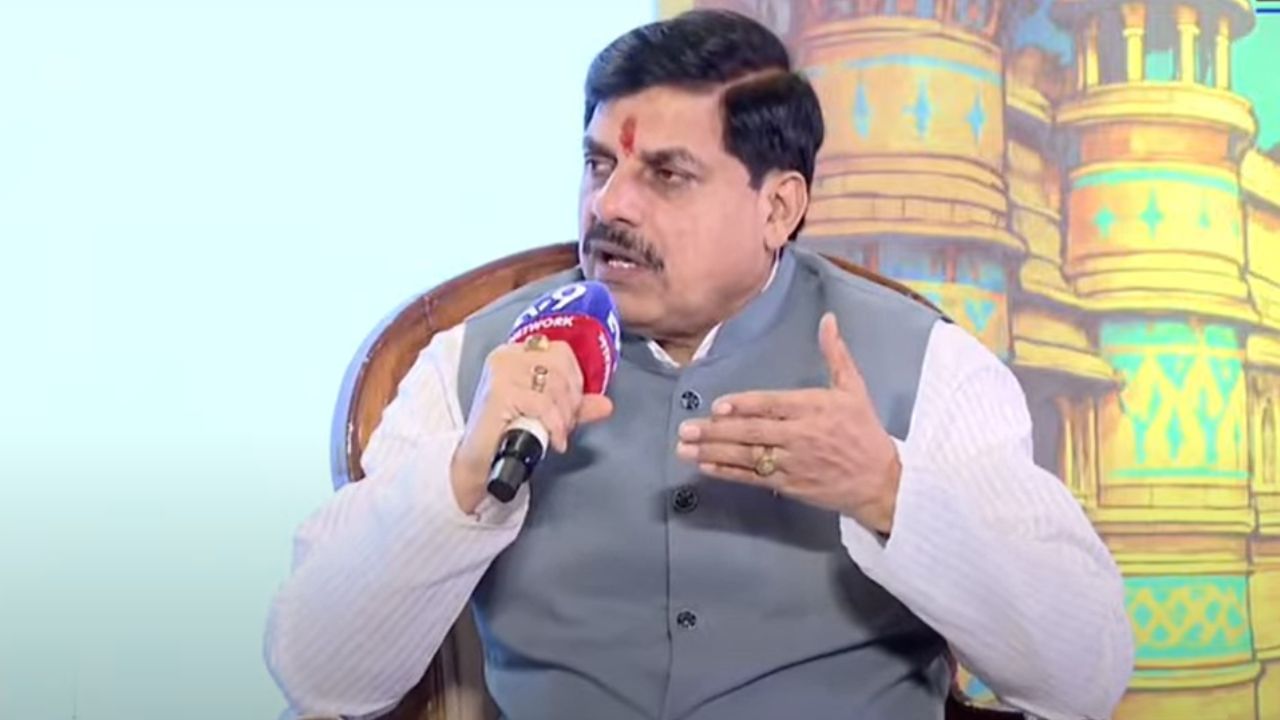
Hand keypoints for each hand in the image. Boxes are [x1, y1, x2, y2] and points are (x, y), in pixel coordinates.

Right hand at [451, 336, 613, 513]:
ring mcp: (500, 372)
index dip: (575, 380)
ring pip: (554, 384)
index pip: (561, 352)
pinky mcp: (499, 393)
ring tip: (557, 433)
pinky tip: (554, 441)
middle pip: (561, 365)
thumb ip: (575, 406)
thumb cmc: (508, 435)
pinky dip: (555, 425)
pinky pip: (543, 404)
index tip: (572, 407)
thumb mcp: (548, 415)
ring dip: (564, 416)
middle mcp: (506, 356)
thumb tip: (606, 404)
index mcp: (515, 353)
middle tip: (565, 425)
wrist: (479, 463)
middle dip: (571, 400)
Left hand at [674, 313, 901, 533]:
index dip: (745, 406)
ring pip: (747, 456)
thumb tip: (827, 319)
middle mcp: (800, 435)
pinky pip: (753, 478)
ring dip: (714, 451)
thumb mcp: (854, 389)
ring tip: (684, 447)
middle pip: (753, 432)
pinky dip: (728, 472)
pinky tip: (705, 465)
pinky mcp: (789, 485)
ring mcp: (793, 462)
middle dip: (717, 431)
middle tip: (686, 428)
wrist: (880, 481)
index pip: (773, 405)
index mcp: (814, 408)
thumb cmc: (864, 431)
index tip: (719, 407)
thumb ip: (835, 354)